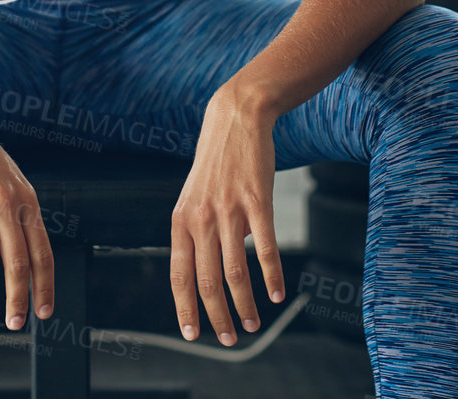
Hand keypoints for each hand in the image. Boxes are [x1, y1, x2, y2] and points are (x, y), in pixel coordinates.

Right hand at [0, 75, 56, 331]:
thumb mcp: (8, 179)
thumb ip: (13, 213)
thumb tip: (9, 253)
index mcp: (26, 198)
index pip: (43, 252)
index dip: (45, 285)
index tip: (46, 311)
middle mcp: (5, 202)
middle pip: (18, 263)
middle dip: (18, 299)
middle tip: (16, 323)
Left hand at [170, 85, 285, 345]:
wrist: (235, 118)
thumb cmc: (216, 163)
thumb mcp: (193, 197)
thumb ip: (197, 233)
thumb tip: (210, 270)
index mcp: (181, 220)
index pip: (179, 275)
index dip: (185, 308)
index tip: (192, 334)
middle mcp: (202, 218)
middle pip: (208, 281)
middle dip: (219, 317)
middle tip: (231, 340)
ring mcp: (230, 211)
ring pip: (236, 272)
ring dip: (246, 305)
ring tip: (254, 324)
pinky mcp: (258, 202)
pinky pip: (266, 249)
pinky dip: (272, 276)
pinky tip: (278, 294)